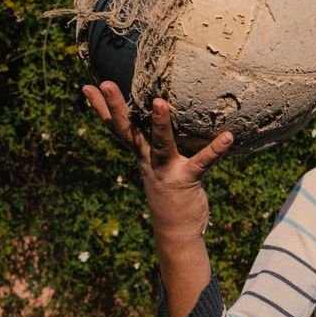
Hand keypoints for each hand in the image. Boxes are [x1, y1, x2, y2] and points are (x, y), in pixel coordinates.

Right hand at [81, 81, 233, 241]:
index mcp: (141, 154)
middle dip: (115, 107)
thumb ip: (155, 144)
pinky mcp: (186, 180)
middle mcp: (148, 160)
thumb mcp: (156, 165)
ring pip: (160, 143)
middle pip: (128, 130)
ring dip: (159, 123)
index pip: (118, 128)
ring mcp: (166, 170)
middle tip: (105, 83)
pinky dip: (215, 150)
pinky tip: (228, 137)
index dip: (102, 108)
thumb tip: (161, 119)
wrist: (176, 233)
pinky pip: (202, 162)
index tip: (87, 86)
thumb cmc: (169, 191)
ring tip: (159, 101)